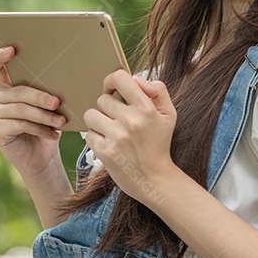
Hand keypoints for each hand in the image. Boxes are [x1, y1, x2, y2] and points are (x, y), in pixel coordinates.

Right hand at [0, 46, 66, 176]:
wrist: (42, 158)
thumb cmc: (46, 128)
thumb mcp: (46, 108)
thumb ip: (45, 93)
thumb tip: (62, 79)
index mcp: (6, 87)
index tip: (12, 49)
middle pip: (18, 90)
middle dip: (40, 96)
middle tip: (57, 102)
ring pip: (21, 109)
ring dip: (44, 116)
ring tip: (61, 122)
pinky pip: (20, 124)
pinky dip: (40, 129)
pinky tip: (53, 134)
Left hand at [83, 71, 176, 203]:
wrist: (155, 179)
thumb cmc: (159, 143)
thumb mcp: (168, 114)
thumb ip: (157, 90)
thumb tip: (135, 79)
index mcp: (146, 108)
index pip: (119, 78)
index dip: (111, 81)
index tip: (112, 91)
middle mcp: (131, 120)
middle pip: (102, 99)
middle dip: (107, 108)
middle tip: (118, 121)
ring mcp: (117, 136)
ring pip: (91, 115)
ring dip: (98, 123)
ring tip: (111, 132)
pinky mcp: (105, 151)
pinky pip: (89, 134)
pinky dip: (96, 139)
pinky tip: (109, 145)